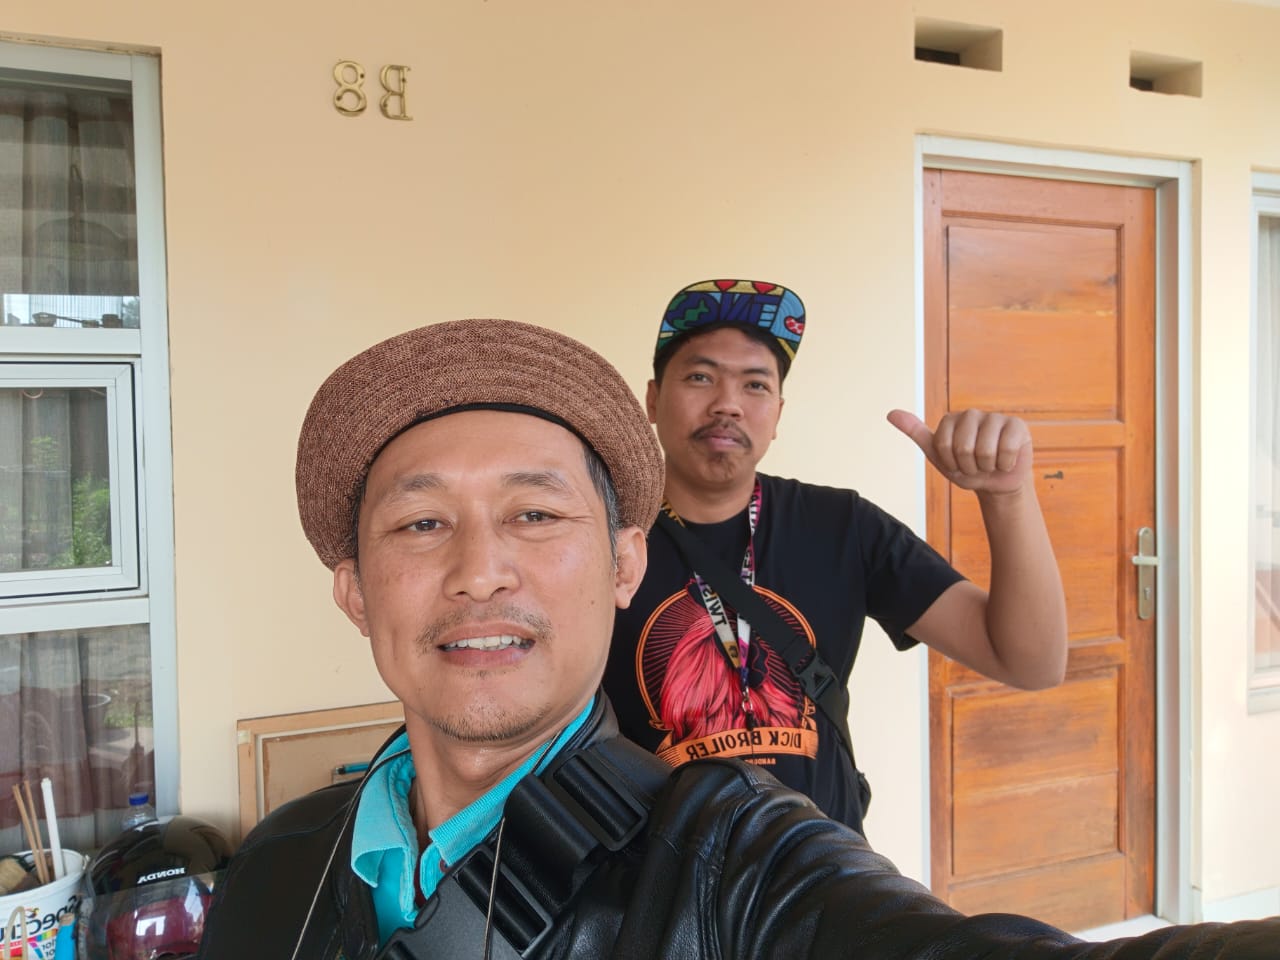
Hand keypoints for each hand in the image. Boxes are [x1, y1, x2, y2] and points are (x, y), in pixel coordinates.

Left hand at [887, 408, 1032, 494]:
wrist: (995, 483)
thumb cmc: (966, 468)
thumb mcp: (937, 454)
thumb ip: (916, 433)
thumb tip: (890, 413)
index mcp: (952, 419)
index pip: (943, 444)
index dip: (950, 462)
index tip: (956, 463)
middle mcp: (973, 414)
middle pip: (964, 447)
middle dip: (969, 466)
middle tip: (974, 465)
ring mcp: (996, 418)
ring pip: (985, 450)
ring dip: (987, 466)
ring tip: (989, 463)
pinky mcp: (1017, 426)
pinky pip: (1006, 450)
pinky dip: (1004, 464)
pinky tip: (1005, 461)